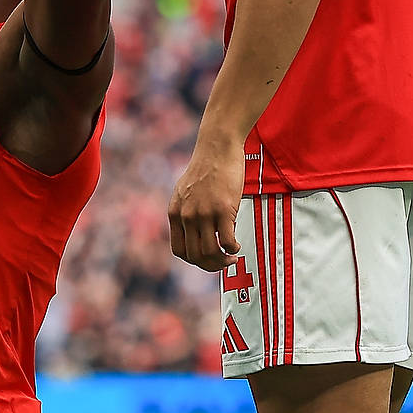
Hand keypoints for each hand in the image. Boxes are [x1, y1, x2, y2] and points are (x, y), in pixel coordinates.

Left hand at [167, 140, 244, 273]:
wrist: (217, 147)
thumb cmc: (206, 168)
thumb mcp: (186, 191)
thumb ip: (186, 211)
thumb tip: (195, 231)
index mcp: (175, 213)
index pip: (179, 250)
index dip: (194, 260)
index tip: (207, 258)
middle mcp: (186, 216)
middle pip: (195, 256)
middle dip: (211, 265)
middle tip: (224, 263)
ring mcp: (204, 213)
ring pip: (210, 252)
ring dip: (223, 261)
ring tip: (232, 257)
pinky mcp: (223, 210)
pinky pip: (226, 241)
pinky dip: (233, 249)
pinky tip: (237, 245)